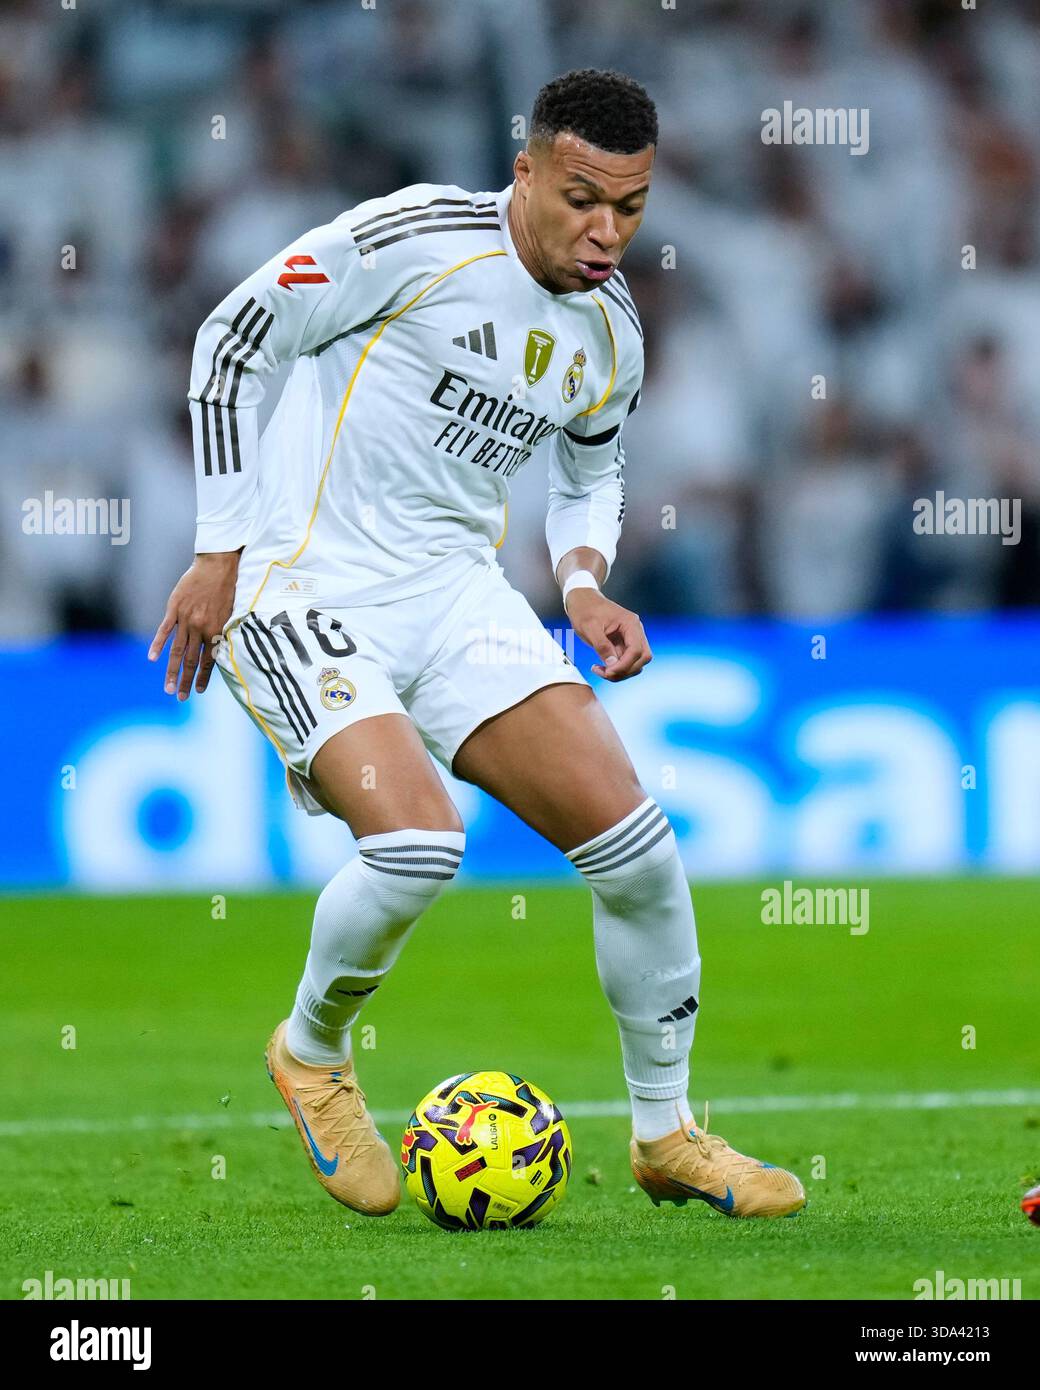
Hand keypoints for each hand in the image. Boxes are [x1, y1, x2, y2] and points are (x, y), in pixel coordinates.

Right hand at [148, 552, 240, 699]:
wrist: (218, 565)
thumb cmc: (228, 588)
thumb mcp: (232, 613)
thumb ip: (223, 632)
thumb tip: (221, 651)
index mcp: (216, 630)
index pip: (208, 660)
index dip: (203, 676)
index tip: (198, 690)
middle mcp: (200, 627)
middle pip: (190, 660)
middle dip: (185, 680)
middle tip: (180, 697)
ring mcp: (186, 619)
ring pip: (176, 650)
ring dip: (171, 671)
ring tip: (168, 688)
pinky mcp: (174, 608)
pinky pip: (164, 630)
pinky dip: (158, 645)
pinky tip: (152, 659)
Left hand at [564, 588, 651, 680]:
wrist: (582, 601)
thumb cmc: (585, 610)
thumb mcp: (589, 627)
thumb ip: (602, 646)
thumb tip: (612, 665)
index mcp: (630, 623)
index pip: (637, 650)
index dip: (624, 665)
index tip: (608, 672)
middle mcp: (635, 631)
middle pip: (642, 658)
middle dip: (625, 670)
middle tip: (604, 673)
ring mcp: (630, 639)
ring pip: (636, 663)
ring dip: (620, 672)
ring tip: (600, 670)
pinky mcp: (623, 645)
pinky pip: (626, 662)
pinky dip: (616, 669)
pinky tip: (601, 667)